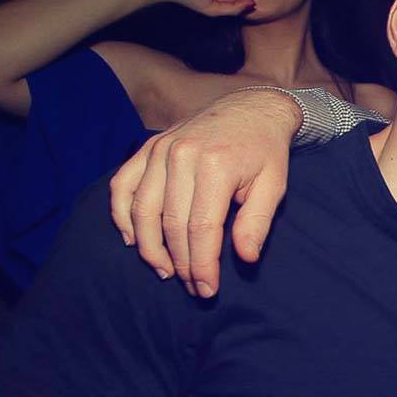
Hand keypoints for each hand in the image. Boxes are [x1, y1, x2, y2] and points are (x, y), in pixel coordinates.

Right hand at [109, 89, 300, 295]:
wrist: (251, 108)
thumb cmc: (265, 151)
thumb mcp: (274, 185)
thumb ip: (257, 222)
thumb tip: (245, 258)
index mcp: (216, 166)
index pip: (201, 228)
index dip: (201, 264)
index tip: (207, 289)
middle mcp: (182, 156)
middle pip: (171, 224)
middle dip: (180, 262)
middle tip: (190, 286)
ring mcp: (160, 150)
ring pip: (143, 210)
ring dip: (149, 247)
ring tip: (165, 270)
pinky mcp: (148, 148)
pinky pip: (123, 185)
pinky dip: (121, 215)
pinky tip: (132, 239)